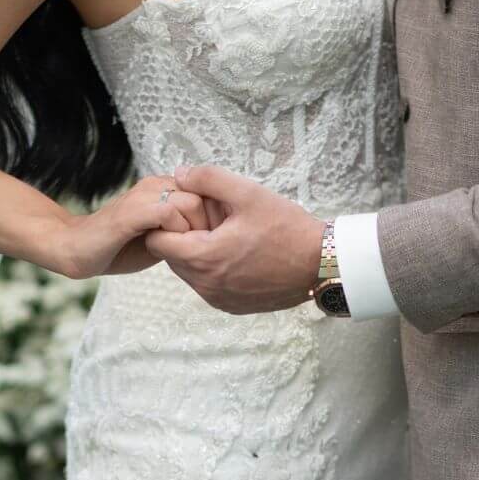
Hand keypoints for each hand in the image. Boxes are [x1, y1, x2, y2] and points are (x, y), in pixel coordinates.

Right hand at [41, 176, 209, 279]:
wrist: (77, 250)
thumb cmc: (118, 247)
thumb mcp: (159, 238)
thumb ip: (181, 230)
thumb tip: (214, 238)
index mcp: (161, 188)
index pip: (205, 192)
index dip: (212, 218)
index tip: (207, 242)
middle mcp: (154, 186)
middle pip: (204, 195)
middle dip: (208, 225)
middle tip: (198, 249)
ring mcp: (142, 196)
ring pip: (190, 201)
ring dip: (194, 230)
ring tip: (184, 250)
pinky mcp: (131, 212)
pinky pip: (169, 213)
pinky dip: (176, 233)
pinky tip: (167, 249)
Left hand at [144, 166, 324, 313]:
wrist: (321, 264)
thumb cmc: (287, 228)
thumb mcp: (248, 193)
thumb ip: (208, 179)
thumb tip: (180, 173)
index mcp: (204, 258)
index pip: (157, 242)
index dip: (167, 222)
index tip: (189, 210)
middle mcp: (206, 285)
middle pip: (171, 257)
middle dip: (182, 236)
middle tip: (212, 220)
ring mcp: (218, 299)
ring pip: (188, 273)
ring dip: (198, 253)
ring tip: (227, 236)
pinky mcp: (231, 306)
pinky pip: (207, 286)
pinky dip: (213, 270)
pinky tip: (238, 254)